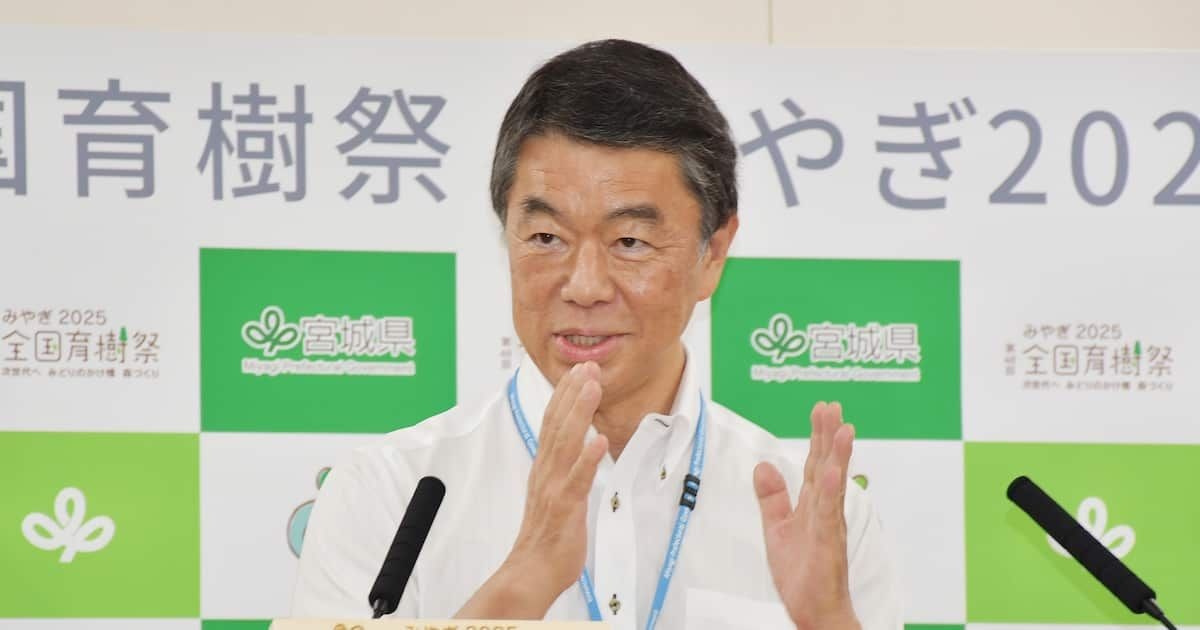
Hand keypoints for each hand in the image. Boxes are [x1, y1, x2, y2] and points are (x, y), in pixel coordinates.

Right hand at [456, 362, 608, 618]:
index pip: (552, 423)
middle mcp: (545, 472)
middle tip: (587, 366)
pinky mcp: (564, 507)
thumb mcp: (554, 494)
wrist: (530, 572)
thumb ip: (562, 470)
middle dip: (572, 393)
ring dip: (579, 413)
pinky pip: (577, 480)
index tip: (578, 370)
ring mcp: (553, 488)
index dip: (564, 395)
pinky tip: (599, 440)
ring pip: (566, 443)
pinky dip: (587, 459)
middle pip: (558, 424)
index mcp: (544, 468)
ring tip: (592, 387)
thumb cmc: (546, 537)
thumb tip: (576, 450)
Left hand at [754, 402, 860, 629]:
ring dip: (838, 455)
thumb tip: (763, 466)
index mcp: (813, 505)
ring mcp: (829, 524)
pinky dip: (832, 492)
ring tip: (843, 428)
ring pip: (833, 484)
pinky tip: (833, 472)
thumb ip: (772, 497)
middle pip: (826, 465)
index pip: (815, 463)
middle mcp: (825, 509)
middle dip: (828, 435)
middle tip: (832, 406)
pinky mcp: (827, 542)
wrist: (814, 610)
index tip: (821, 410)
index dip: (818, 436)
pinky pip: (829, 513)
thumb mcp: (777, 528)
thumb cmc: (802, 573)